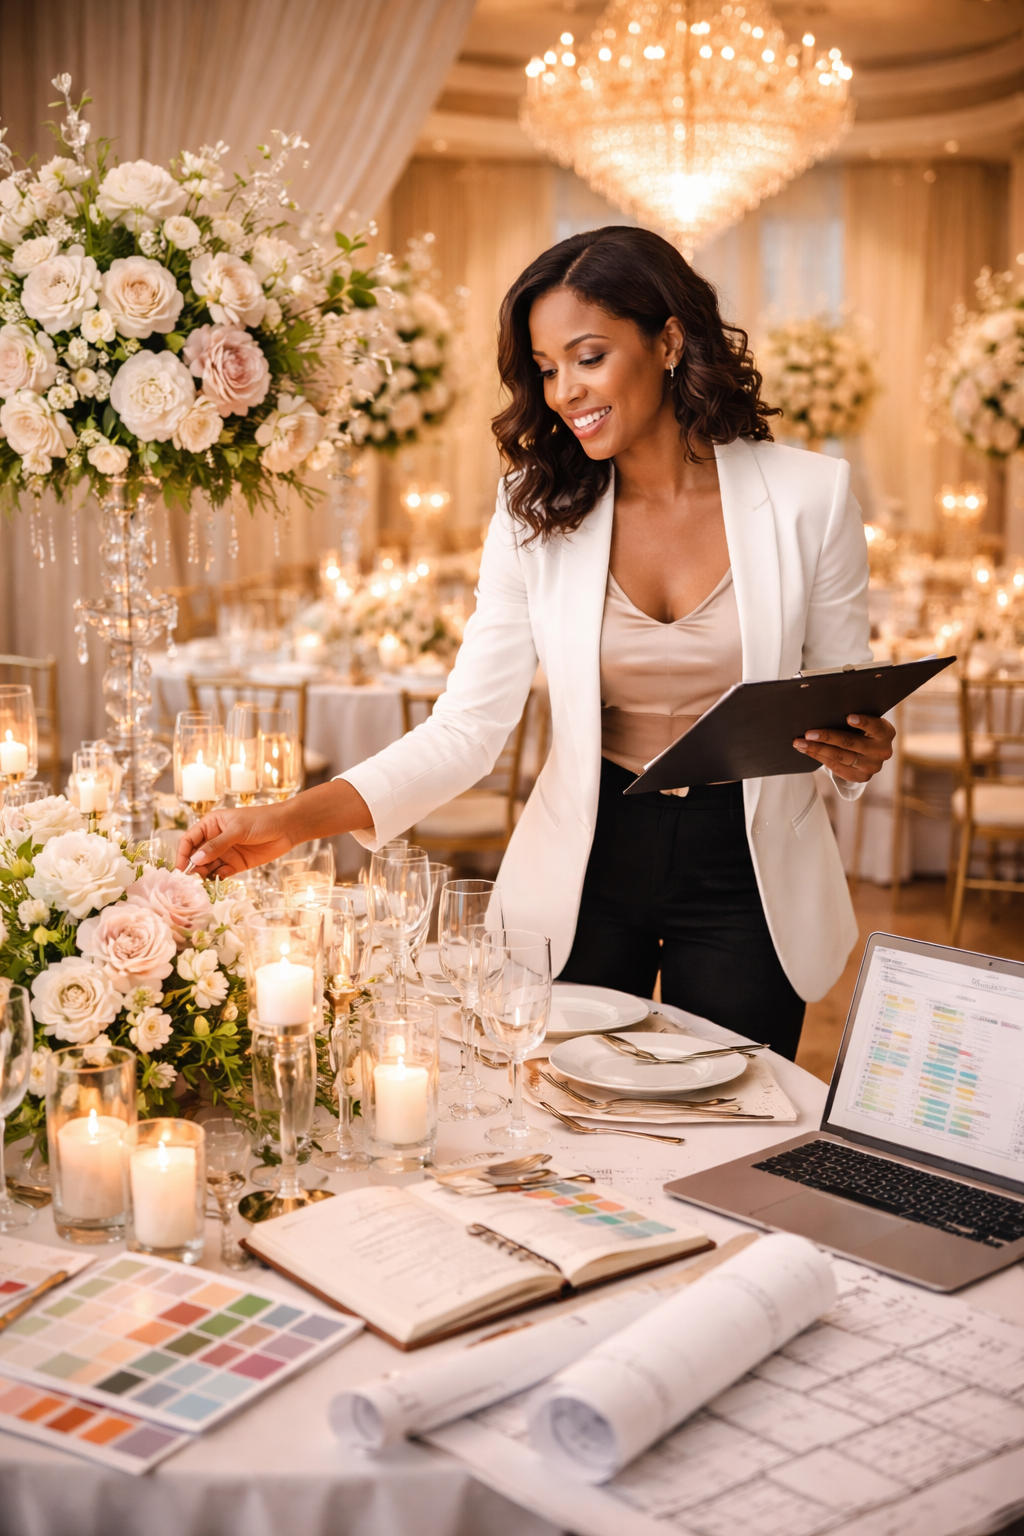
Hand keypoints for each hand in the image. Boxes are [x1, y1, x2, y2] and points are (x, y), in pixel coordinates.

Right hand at [174, 780, 373, 877]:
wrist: (288, 828)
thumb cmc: (262, 820)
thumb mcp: (237, 830)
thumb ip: (217, 845)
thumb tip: (195, 860)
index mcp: (210, 825)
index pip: (189, 840)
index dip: (183, 854)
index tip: (180, 869)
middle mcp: (214, 839)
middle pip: (195, 856)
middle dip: (192, 868)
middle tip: (191, 881)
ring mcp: (225, 853)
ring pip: (207, 867)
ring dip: (203, 876)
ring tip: (203, 883)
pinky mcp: (236, 864)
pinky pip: (221, 874)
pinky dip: (217, 879)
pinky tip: (217, 881)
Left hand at [793, 714, 893, 782]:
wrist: (869, 752)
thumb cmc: (861, 729)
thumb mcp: (863, 721)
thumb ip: (851, 716)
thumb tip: (823, 709)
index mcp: (886, 732)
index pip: (876, 726)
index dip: (863, 722)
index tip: (848, 717)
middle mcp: (882, 751)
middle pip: (851, 743)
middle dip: (827, 737)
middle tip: (808, 733)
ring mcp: (872, 766)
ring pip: (840, 757)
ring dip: (817, 749)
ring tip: (800, 743)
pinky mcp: (861, 777)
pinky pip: (836, 767)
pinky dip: (819, 757)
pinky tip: (807, 750)